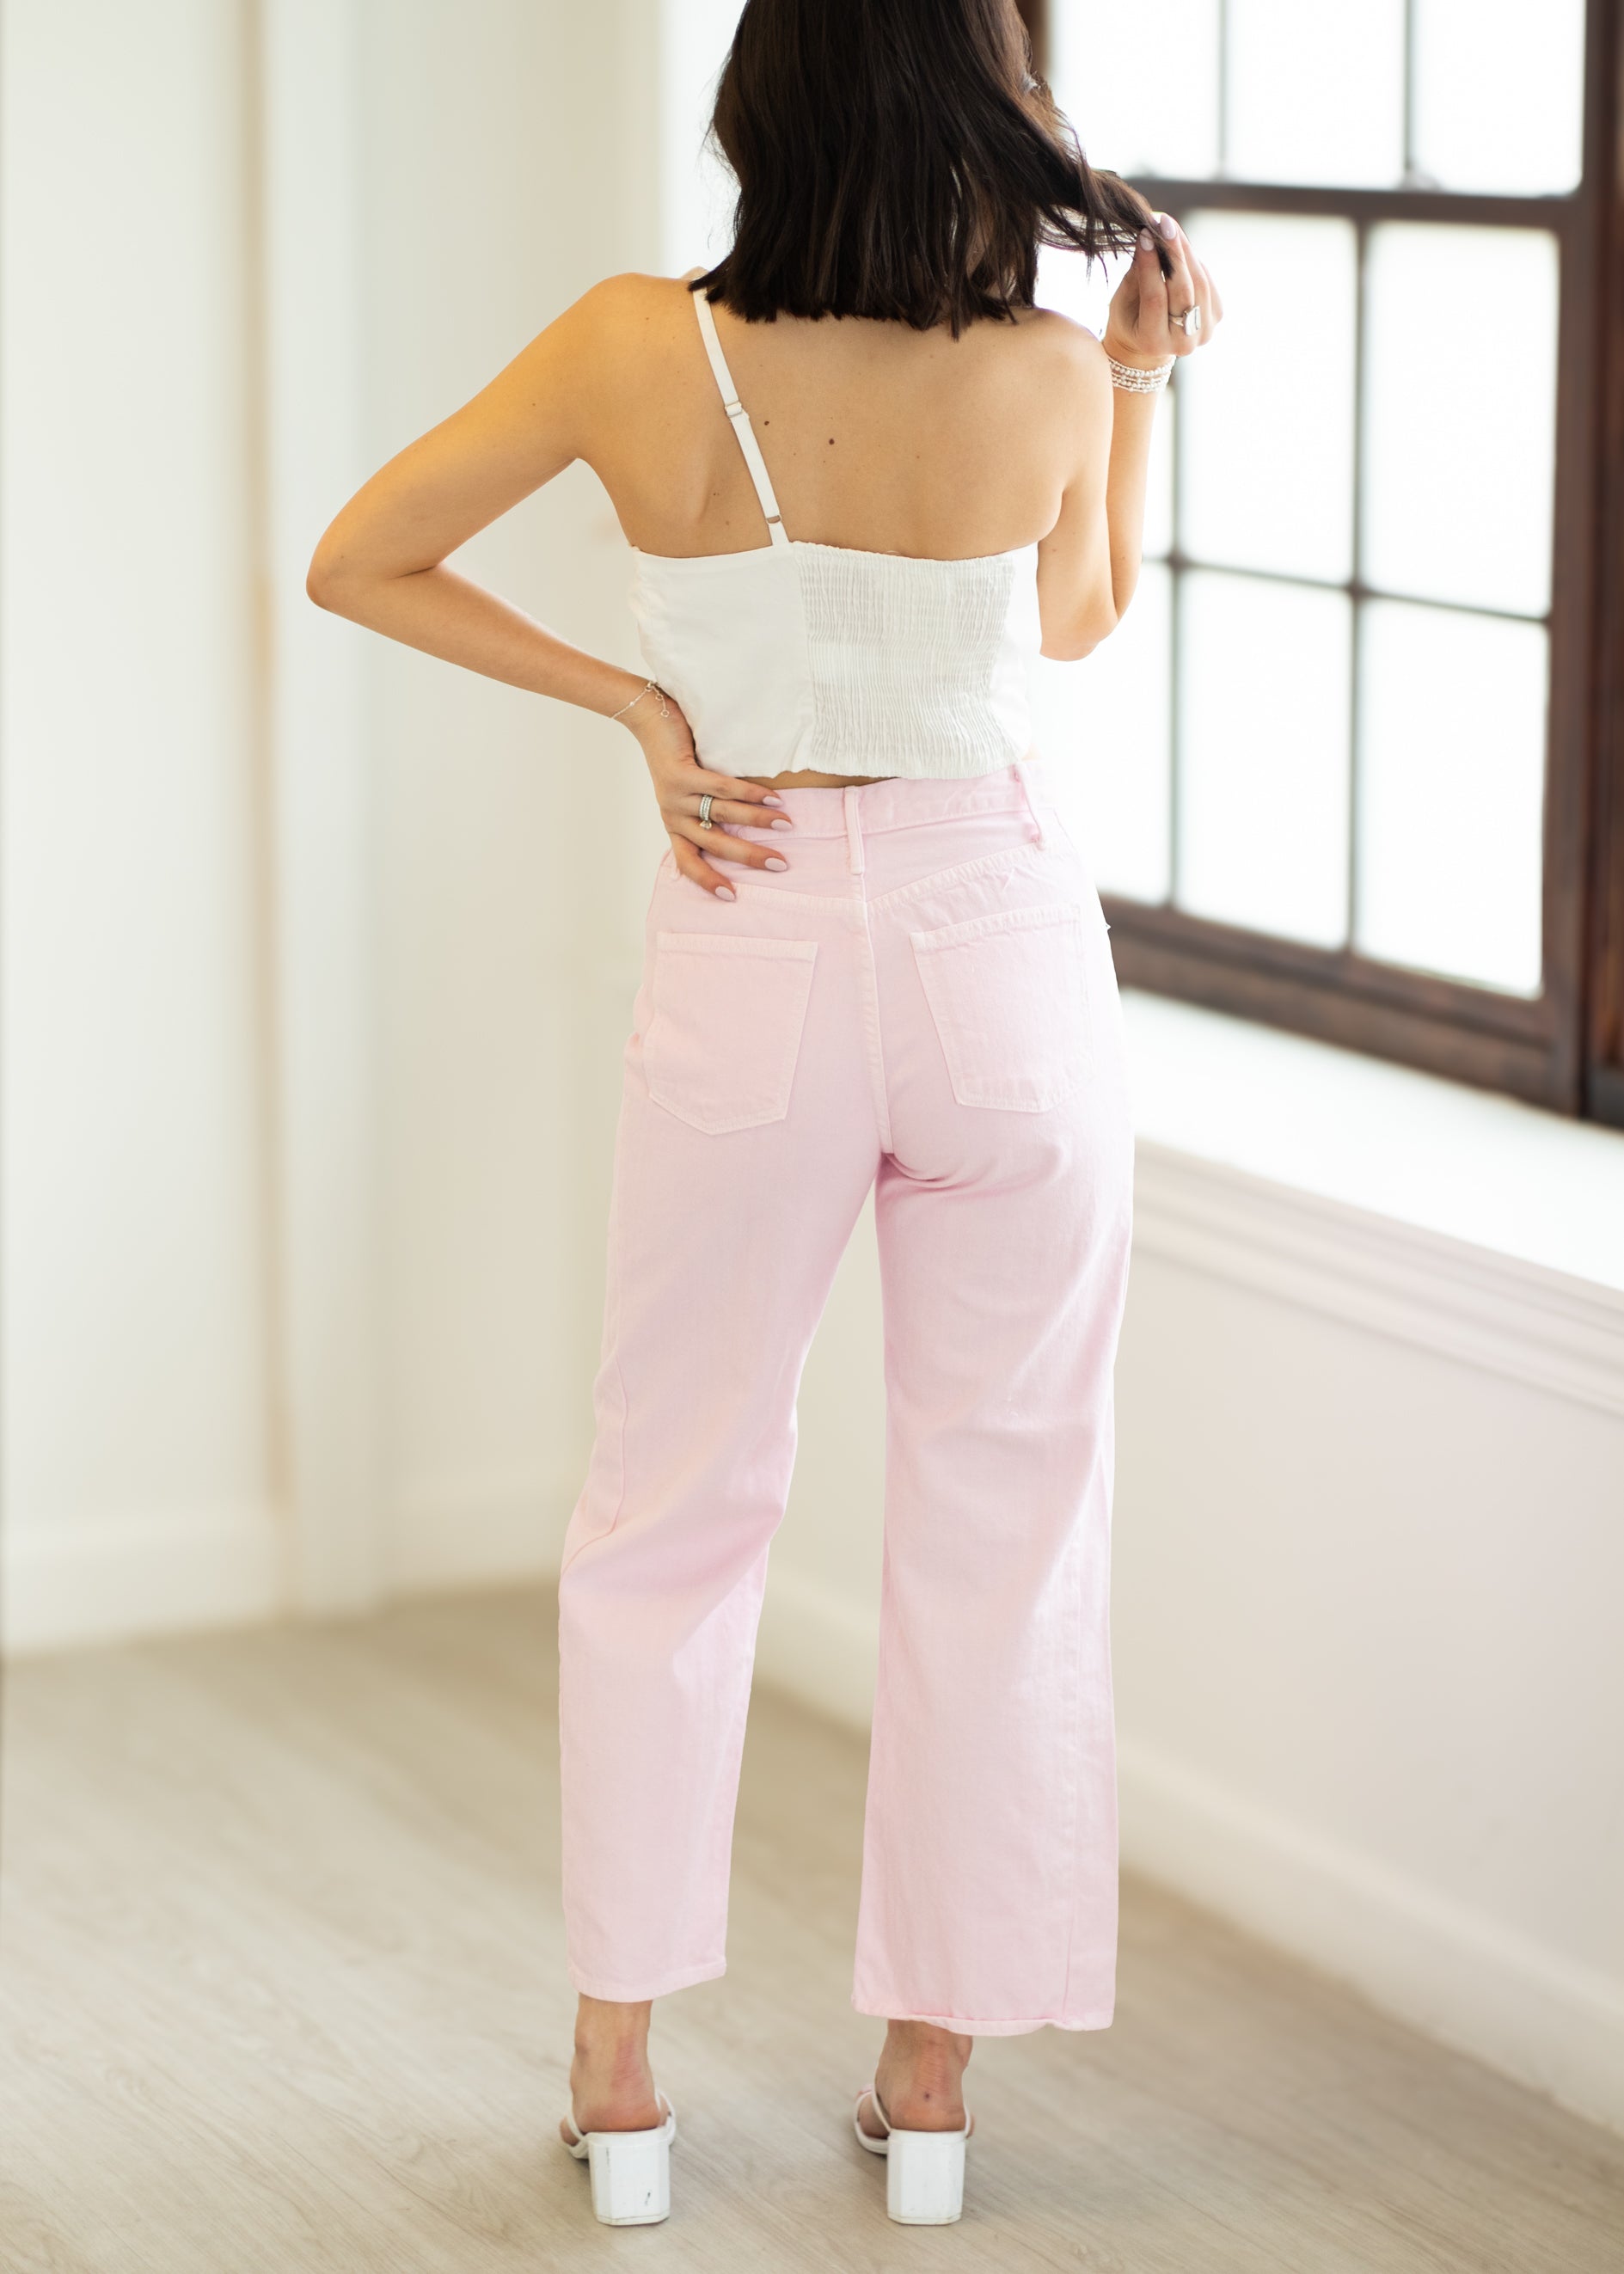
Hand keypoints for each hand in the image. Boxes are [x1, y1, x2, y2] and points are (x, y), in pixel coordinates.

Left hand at [623, 688, 792, 897]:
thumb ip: (709, 811)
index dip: (708, 881)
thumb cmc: (677, 756)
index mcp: (675, 826)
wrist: (649, 717)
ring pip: (723, 815)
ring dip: (758, 821)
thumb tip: (753, 827)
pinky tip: (772, 798)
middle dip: (750, 856)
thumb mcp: (690, 792)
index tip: (732, 897)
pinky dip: (750, 794)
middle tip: (781, 864)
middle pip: (715, 844)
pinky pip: (721, 788)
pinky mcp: (680, 775)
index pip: (689, 863)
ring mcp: (674, 796)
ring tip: (786, 824)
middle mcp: (673, 816)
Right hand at [1103, 210, 1221, 368]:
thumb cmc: (1129, 318)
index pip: (1155, 298)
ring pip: (1199, 282)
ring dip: (1185, 250)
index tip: (1145, 234)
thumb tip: (1149, 236)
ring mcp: (1204, 332)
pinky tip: (1181, 249)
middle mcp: (1182, 343)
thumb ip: (1137, 273)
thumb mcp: (1124, 299)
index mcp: (1152, 342)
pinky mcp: (1216, 317)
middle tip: (1164, 222)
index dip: (1151, 264)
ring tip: (1171, 228)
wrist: (1149, 343)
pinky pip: (1206, 282)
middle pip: (1183, 289)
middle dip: (1173, 251)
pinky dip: (1194, 262)